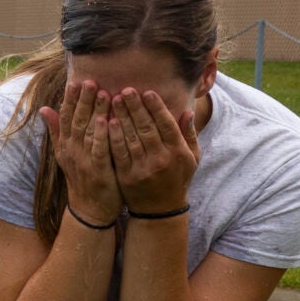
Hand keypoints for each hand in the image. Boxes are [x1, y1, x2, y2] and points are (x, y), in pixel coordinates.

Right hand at [41, 79, 119, 223]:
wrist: (89, 210)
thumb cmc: (82, 178)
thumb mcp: (65, 153)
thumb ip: (57, 131)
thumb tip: (44, 108)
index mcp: (65, 145)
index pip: (65, 117)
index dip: (69, 99)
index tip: (74, 81)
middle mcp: (72, 151)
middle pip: (77, 121)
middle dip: (83, 100)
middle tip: (90, 80)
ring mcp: (84, 161)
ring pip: (89, 132)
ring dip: (95, 111)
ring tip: (102, 92)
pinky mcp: (99, 170)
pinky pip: (100, 149)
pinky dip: (102, 134)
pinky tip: (107, 120)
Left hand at [104, 88, 199, 214]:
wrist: (160, 210)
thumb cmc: (177, 178)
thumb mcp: (192, 158)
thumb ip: (189, 134)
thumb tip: (187, 111)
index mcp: (177, 152)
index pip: (166, 125)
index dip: (156, 107)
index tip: (147, 91)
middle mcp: (160, 159)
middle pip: (146, 128)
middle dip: (135, 107)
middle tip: (125, 89)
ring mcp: (142, 168)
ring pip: (131, 138)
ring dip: (121, 117)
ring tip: (113, 99)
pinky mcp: (126, 176)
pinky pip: (118, 153)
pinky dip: (113, 136)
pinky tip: (107, 121)